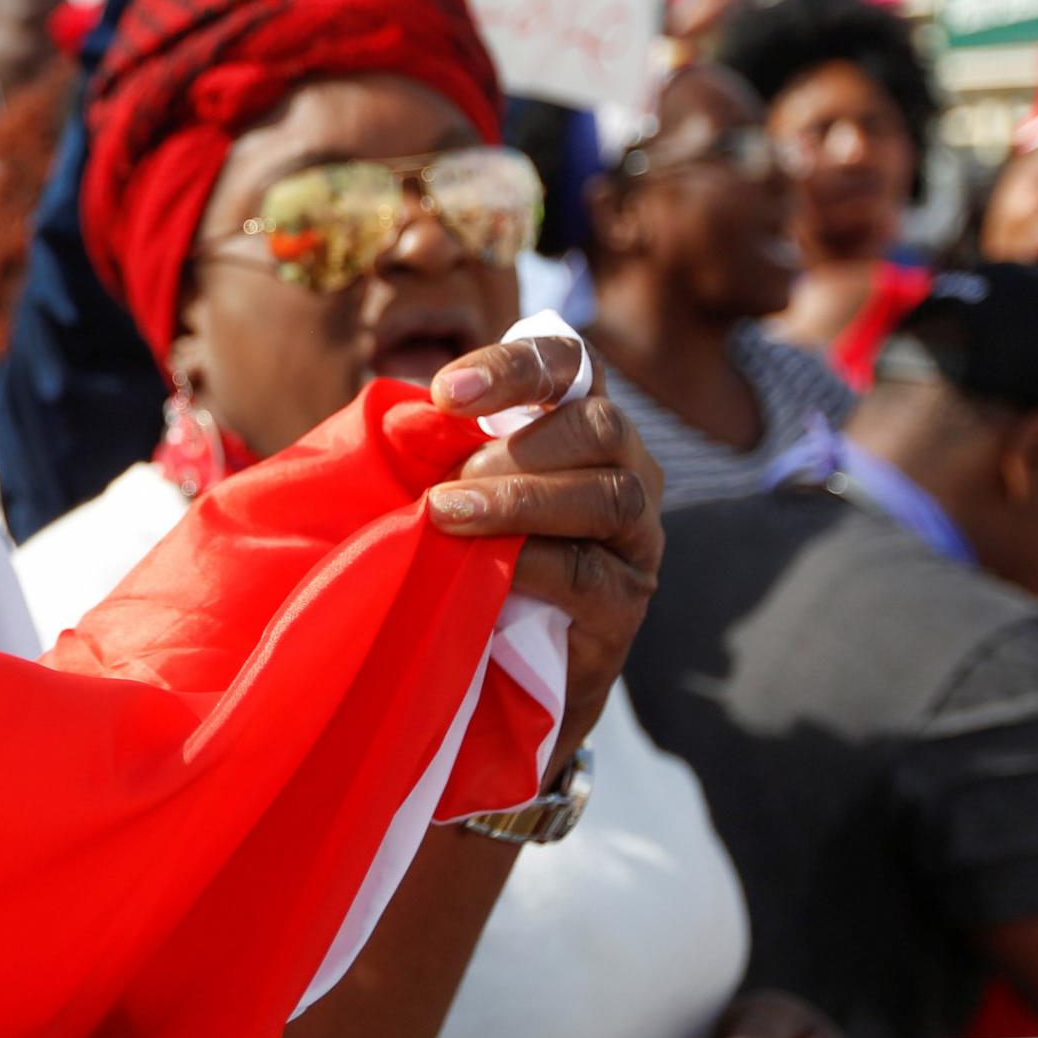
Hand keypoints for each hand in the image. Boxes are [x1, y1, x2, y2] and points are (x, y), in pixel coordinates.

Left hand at [425, 338, 662, 753]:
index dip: (514, 365)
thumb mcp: (455, 493)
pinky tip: (486, 570)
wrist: (502, 673)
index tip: (445, 392)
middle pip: (600, 424)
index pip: (569, 364)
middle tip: (445, 482)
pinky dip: (532, 562)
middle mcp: (627, 469)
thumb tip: (399, 425)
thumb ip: (441, 453)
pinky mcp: (628, 602)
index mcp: (580, 425)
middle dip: (516, 444)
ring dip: (520, 499)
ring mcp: (638, 538)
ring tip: (447, 515)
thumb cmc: (469, 558)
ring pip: (608, 494)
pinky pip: (590, 570)